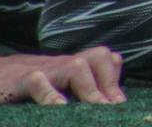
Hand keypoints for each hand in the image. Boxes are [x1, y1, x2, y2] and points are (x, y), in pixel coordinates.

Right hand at [0, 48, 124, 104]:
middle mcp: (59, 65)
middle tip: (111, 107)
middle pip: (97, 57)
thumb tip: (99, 104)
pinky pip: (38, 81)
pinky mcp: (17, 82)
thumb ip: (71, 89)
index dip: (114, 78)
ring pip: (75, 66)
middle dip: (109, 81)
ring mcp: (40, 71)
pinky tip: (59, 108)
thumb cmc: (17, 87)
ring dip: (89, 89)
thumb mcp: (49, 85)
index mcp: (67, 68)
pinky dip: (50, 94)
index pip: (103, 59)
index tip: (120, 104)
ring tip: (96, 109)